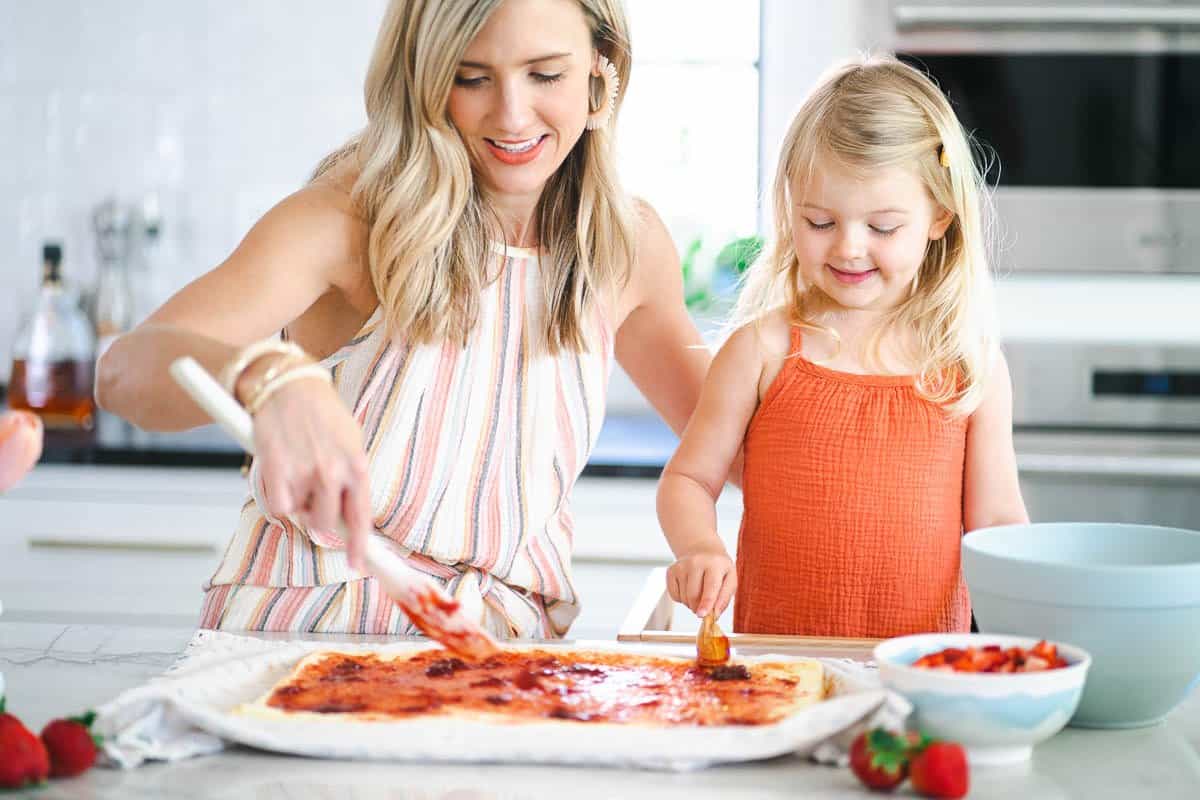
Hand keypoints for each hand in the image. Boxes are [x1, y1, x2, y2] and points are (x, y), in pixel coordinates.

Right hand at [243, 363, 371, 569]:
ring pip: (300, 514)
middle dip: (319, 517)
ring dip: (298, 502)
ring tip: (298, 471)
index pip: (361, 518)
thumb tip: (352, 518)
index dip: (359, 547)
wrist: (290, 386)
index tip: (358, 564)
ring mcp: (304, 472)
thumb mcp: (351, 443)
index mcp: (358, 466)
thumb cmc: (322, 415)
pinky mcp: (275, 469)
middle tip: (312, 496)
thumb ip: (352, 480)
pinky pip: (278, 506)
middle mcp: (334, 472)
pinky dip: (278, 496)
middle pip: (327, 524)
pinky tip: (281, 472)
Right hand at [666, 547, 735, 617]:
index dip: (706, 603)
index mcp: (715, 564)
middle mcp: (696, 562)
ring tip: (699, 593)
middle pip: (694, 595)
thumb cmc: (719, 569)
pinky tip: (688, 589)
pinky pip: (674, 595)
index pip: (710, 586)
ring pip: (684, 598)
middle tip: (705, 607)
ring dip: (691, 603)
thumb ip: (724, 599)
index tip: (702, 615)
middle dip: (699, 608)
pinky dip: (682, 599)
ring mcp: (681, 565)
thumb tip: (714, 615)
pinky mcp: (671, 571)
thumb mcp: (730, 581)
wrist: (703, 552)